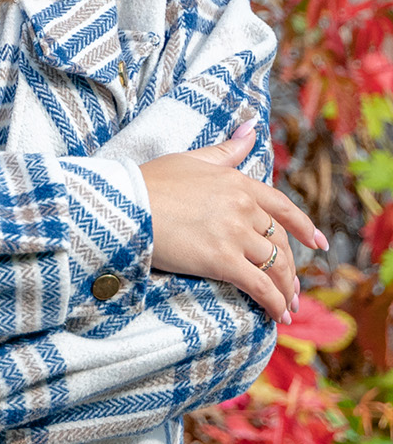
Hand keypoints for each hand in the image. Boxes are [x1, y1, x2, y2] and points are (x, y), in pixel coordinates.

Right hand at [139, 121, 327, 323]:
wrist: (125, 205)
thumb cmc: (149, 182)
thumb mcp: (191, 159)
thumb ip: (225, 150)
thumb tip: (251, 128)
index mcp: (238, 182)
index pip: (283, 207)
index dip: (304, 227)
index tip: (318, 243)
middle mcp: (244, 207)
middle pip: (280, 242)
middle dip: (290, 268)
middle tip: (292, 288)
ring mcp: (235, 234)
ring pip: (275, 266)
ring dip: (285, 290)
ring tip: (287, 308)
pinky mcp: (222, 260)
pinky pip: (259, 286)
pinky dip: (273, 303)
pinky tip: (276, 316)